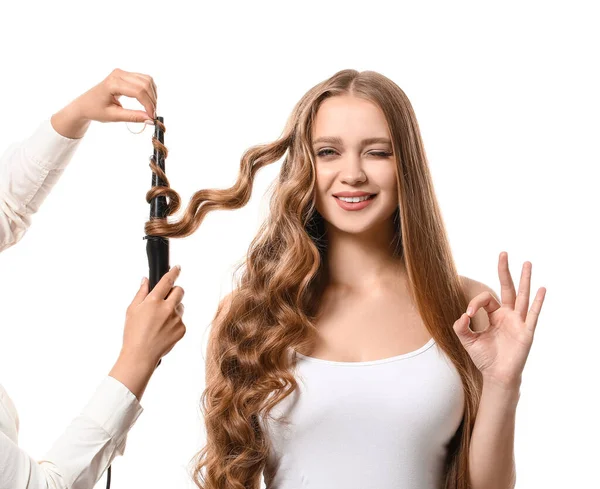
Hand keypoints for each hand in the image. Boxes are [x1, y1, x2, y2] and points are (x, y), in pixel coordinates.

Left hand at [51, 68, 157, 137]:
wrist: (85, 104)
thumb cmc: (95, 110)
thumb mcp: (114, 116)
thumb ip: (133, 117)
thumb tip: (150, 120)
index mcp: (112, 84)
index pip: (138, 92)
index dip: (148, 105)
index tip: (152, 117)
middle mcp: (118, 74)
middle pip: (145, 84)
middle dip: (152, 100)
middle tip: (152, 114)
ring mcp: (122, 72)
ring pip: (147, 80)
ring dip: (153, 94)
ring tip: (150, 108)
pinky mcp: (125, 74)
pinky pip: (144, 79)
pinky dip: (149, 90)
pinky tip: (147, 100)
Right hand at [121, 265, 185, 366]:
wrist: (141, 355)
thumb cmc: (133, 333)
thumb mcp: (132, 310)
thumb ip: (141, 293)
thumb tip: (146, 280)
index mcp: (154, 301)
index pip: (167, 281)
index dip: (174, 272)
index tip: (178, 268)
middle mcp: (168, 308)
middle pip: (179, 291)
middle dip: (174, 291)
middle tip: (165, 298)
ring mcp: (177, 319)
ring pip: (180, 306)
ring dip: (174, 308)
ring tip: (160, 321)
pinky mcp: (182, 329)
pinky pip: (181, 320)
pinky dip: (174, 322)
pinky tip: (163, 330)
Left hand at [452, 252, 545, 388]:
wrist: (496, 375)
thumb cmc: (484, 358)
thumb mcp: (467, 340)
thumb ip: (461, 327)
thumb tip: (462, 315)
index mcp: (495, 315)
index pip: (486, 299)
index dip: (475, 303)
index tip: (469, 314)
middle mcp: (508, 315)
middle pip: (508, 288)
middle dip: (505, 271)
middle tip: (503, 253)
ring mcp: (519, 322)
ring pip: (522, 296)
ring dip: (525, 280)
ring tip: (527, 263)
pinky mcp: (526, 332)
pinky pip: (532, 314)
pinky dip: (537, 302)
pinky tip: (542, 289)